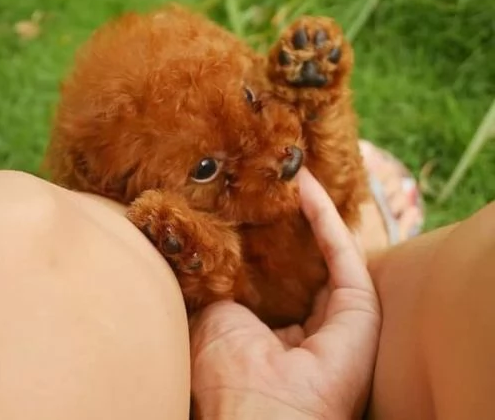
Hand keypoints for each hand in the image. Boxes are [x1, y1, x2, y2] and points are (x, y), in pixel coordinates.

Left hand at [189, 168, 380, 419]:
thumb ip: (221, 286)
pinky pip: (342, 252)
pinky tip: (305, 184)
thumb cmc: (228, 375)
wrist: (259, 414)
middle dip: (293, 220)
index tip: (251, 205)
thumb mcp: (212, 318)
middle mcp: (314, 329)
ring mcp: (341, 319)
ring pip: (329, 251)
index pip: (278, 281)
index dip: (268, 242)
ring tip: (292, 170)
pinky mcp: (361, 308)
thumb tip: (205, 253)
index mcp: (279, 337)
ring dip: (312, 210)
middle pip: (308, 262)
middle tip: (276, 178)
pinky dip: (324, 216)